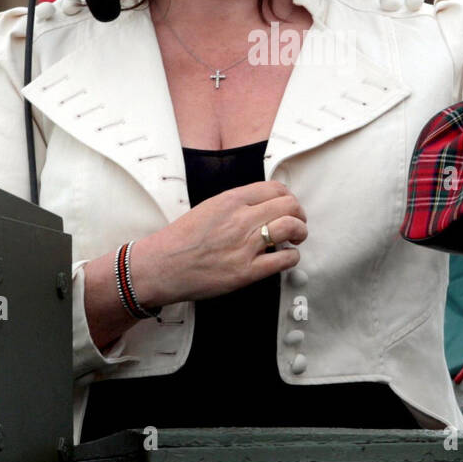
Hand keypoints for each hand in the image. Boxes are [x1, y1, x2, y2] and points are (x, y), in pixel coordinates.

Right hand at [129, 181, 307, 306]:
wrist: (161, 266)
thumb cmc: (182, 239)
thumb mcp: (209, 207)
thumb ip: (237, 204)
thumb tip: (264, 205)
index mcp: (231, 200)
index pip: (276, 189)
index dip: (289, 198)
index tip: (289, 206)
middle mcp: (241, 219)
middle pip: (289, 206)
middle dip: (300, 214)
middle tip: (298, 223)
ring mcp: (245, 246)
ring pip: (291, 228)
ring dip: (300, 233)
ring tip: (296, 239)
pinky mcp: (246, 272)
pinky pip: (284, 260)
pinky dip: (292, 257)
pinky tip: (287, 258)